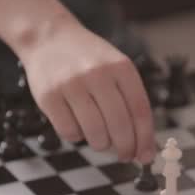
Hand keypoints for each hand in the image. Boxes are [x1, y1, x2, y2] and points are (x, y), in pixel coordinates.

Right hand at [18, 16, 155, 162]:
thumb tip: (143, 146)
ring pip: (95, 133)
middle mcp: (97, 74)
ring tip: (100, 139)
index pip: (140, 111)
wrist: (48, 37)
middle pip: (120, 126)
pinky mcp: (49, 96)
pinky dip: (77, 136)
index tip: (146, 156)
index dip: (145, 139)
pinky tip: (78, 125)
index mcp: (121, 67)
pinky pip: (69, 132)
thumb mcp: (116, 68)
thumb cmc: (88, 60)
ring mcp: (71, 85)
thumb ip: (130, 101)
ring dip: (102, 144)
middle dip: (126, 148)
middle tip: (126, 156)